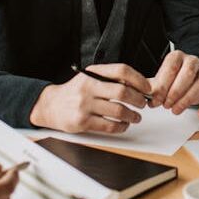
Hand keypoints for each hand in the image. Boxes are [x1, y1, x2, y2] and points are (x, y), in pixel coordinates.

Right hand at [29, 64, 151, 132]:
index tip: (147, 88)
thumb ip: (110, 80)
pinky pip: (109, 126)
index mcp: (93, 73)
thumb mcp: (90, 79)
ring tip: (136, 117)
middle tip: (143, 104)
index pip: (121, 71)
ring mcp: (84, 105)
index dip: (139, 80)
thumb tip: (139, 86)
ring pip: (118, 111)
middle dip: (138, 100)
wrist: (51, 105)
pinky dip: (121, 127)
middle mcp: (88, 87)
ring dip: (133, 116)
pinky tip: (123, 125)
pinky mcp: (82, 122)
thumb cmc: (75, 92)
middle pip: (123, 92)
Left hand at [149, 50, 198, 117]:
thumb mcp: (161, 78)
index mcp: (177, 57)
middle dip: (175, 92)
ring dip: (186, 100)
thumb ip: (152, 86)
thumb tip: (144, 96)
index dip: (163, 85)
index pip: (171, 68)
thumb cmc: (173, 78)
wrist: (191, 74)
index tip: (156, 98)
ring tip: (176, 110)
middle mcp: (192, 62)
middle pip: (187, 74)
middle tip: (166, 104)